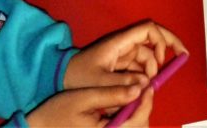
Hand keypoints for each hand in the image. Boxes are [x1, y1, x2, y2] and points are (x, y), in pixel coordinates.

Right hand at [25, 83, 151, 126]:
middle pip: (139, 127)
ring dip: (136, 115)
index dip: (146, 102)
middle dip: (143, 109)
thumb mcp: (85, 97)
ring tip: (130, 95)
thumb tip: (139, 88)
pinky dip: (127, 120)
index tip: (149, 84)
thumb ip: (113, 94)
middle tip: (141, 88)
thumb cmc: (58, 112)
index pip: (137, 120)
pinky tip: (121, 107)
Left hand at [64, 20, 187, 88]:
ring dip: (153, 68)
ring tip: (148, 87)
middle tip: (183, 56)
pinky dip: (144, 75)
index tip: (168, 57)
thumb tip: (146, 82)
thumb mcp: (99, 81)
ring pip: (147, 56)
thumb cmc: (78, 76)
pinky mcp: (121, 64)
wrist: (62, 77)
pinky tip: (142, 87)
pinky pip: (139, 66)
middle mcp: (125, 44)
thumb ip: (122, 83)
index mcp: (120, 42)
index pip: (147, 30)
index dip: (162, 39)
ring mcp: (124, 53)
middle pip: (152, 38)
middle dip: (168, 45)